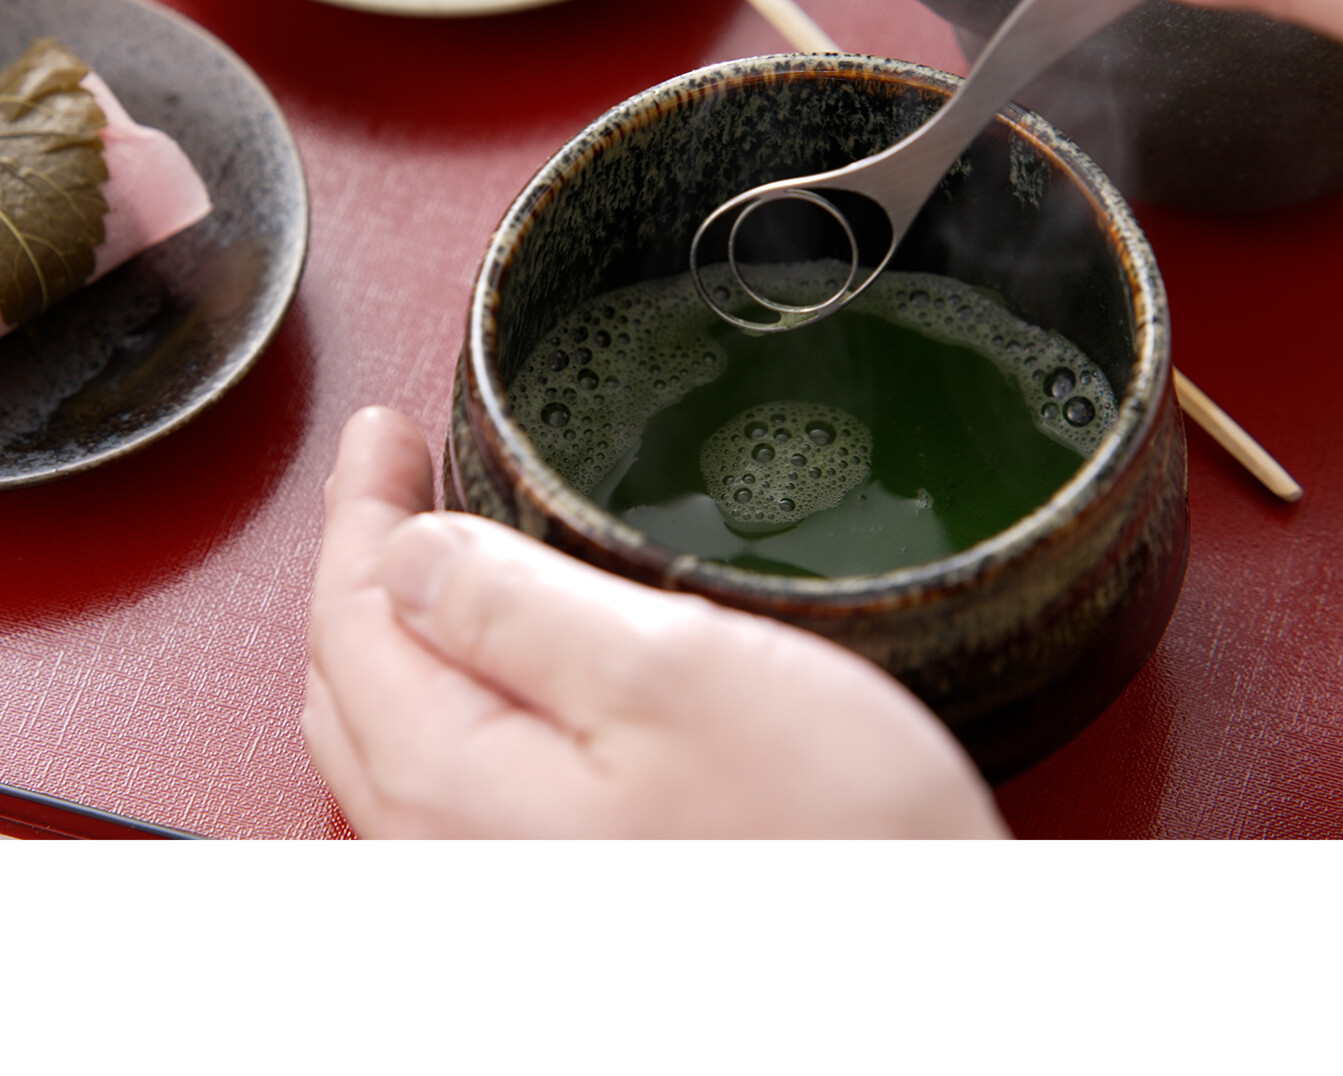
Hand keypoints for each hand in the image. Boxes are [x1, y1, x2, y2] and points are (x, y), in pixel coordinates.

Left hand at [302, 406, 1006, 838]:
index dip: (362, 506)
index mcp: (453, 785)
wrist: (921, 979)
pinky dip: (455, 688)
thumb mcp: (671, 676)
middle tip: (400, 472)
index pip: (351, 614)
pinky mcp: (561, 896)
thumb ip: (516, 611)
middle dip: (371, 558)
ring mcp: (501, 886)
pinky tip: (505, 661)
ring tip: (441, 546)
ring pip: (398, 732)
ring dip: (408, 624)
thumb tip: (412, 553)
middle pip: (356, 676)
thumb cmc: (829, 841)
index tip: (382, 432)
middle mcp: (450, 856)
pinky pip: (451, 778)